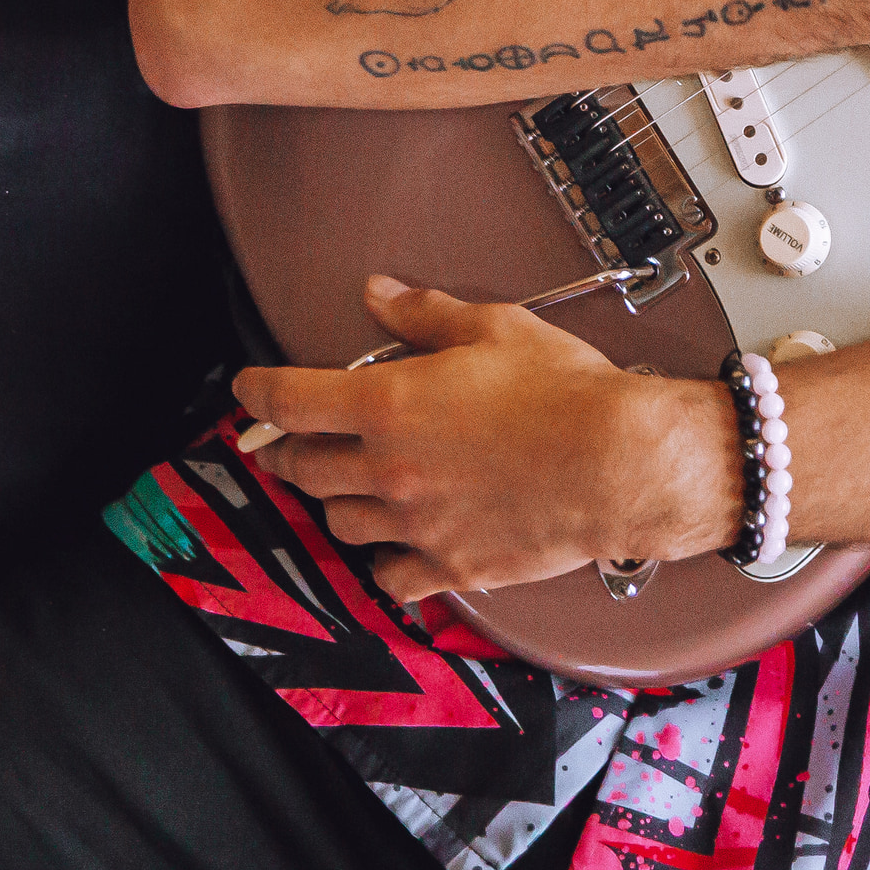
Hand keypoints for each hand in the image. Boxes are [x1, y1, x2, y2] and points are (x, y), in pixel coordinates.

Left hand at [236, 276, 738, 602]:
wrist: (621, 463)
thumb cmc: (565, 393)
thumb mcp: (494, 328)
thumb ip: (424, 314)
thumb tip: (378, 293)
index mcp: (389, 405)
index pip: (290, 401)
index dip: (257, 394)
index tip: (249, 392)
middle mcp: (389, 470)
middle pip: (303, 467)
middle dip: (286, 452)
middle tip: (286, 443)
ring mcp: (417, 524)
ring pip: (339, 521)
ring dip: (333, 500)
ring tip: (344, 486)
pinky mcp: (452, 565)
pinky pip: (391, 575)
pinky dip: (383, 561)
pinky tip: (393, 545)